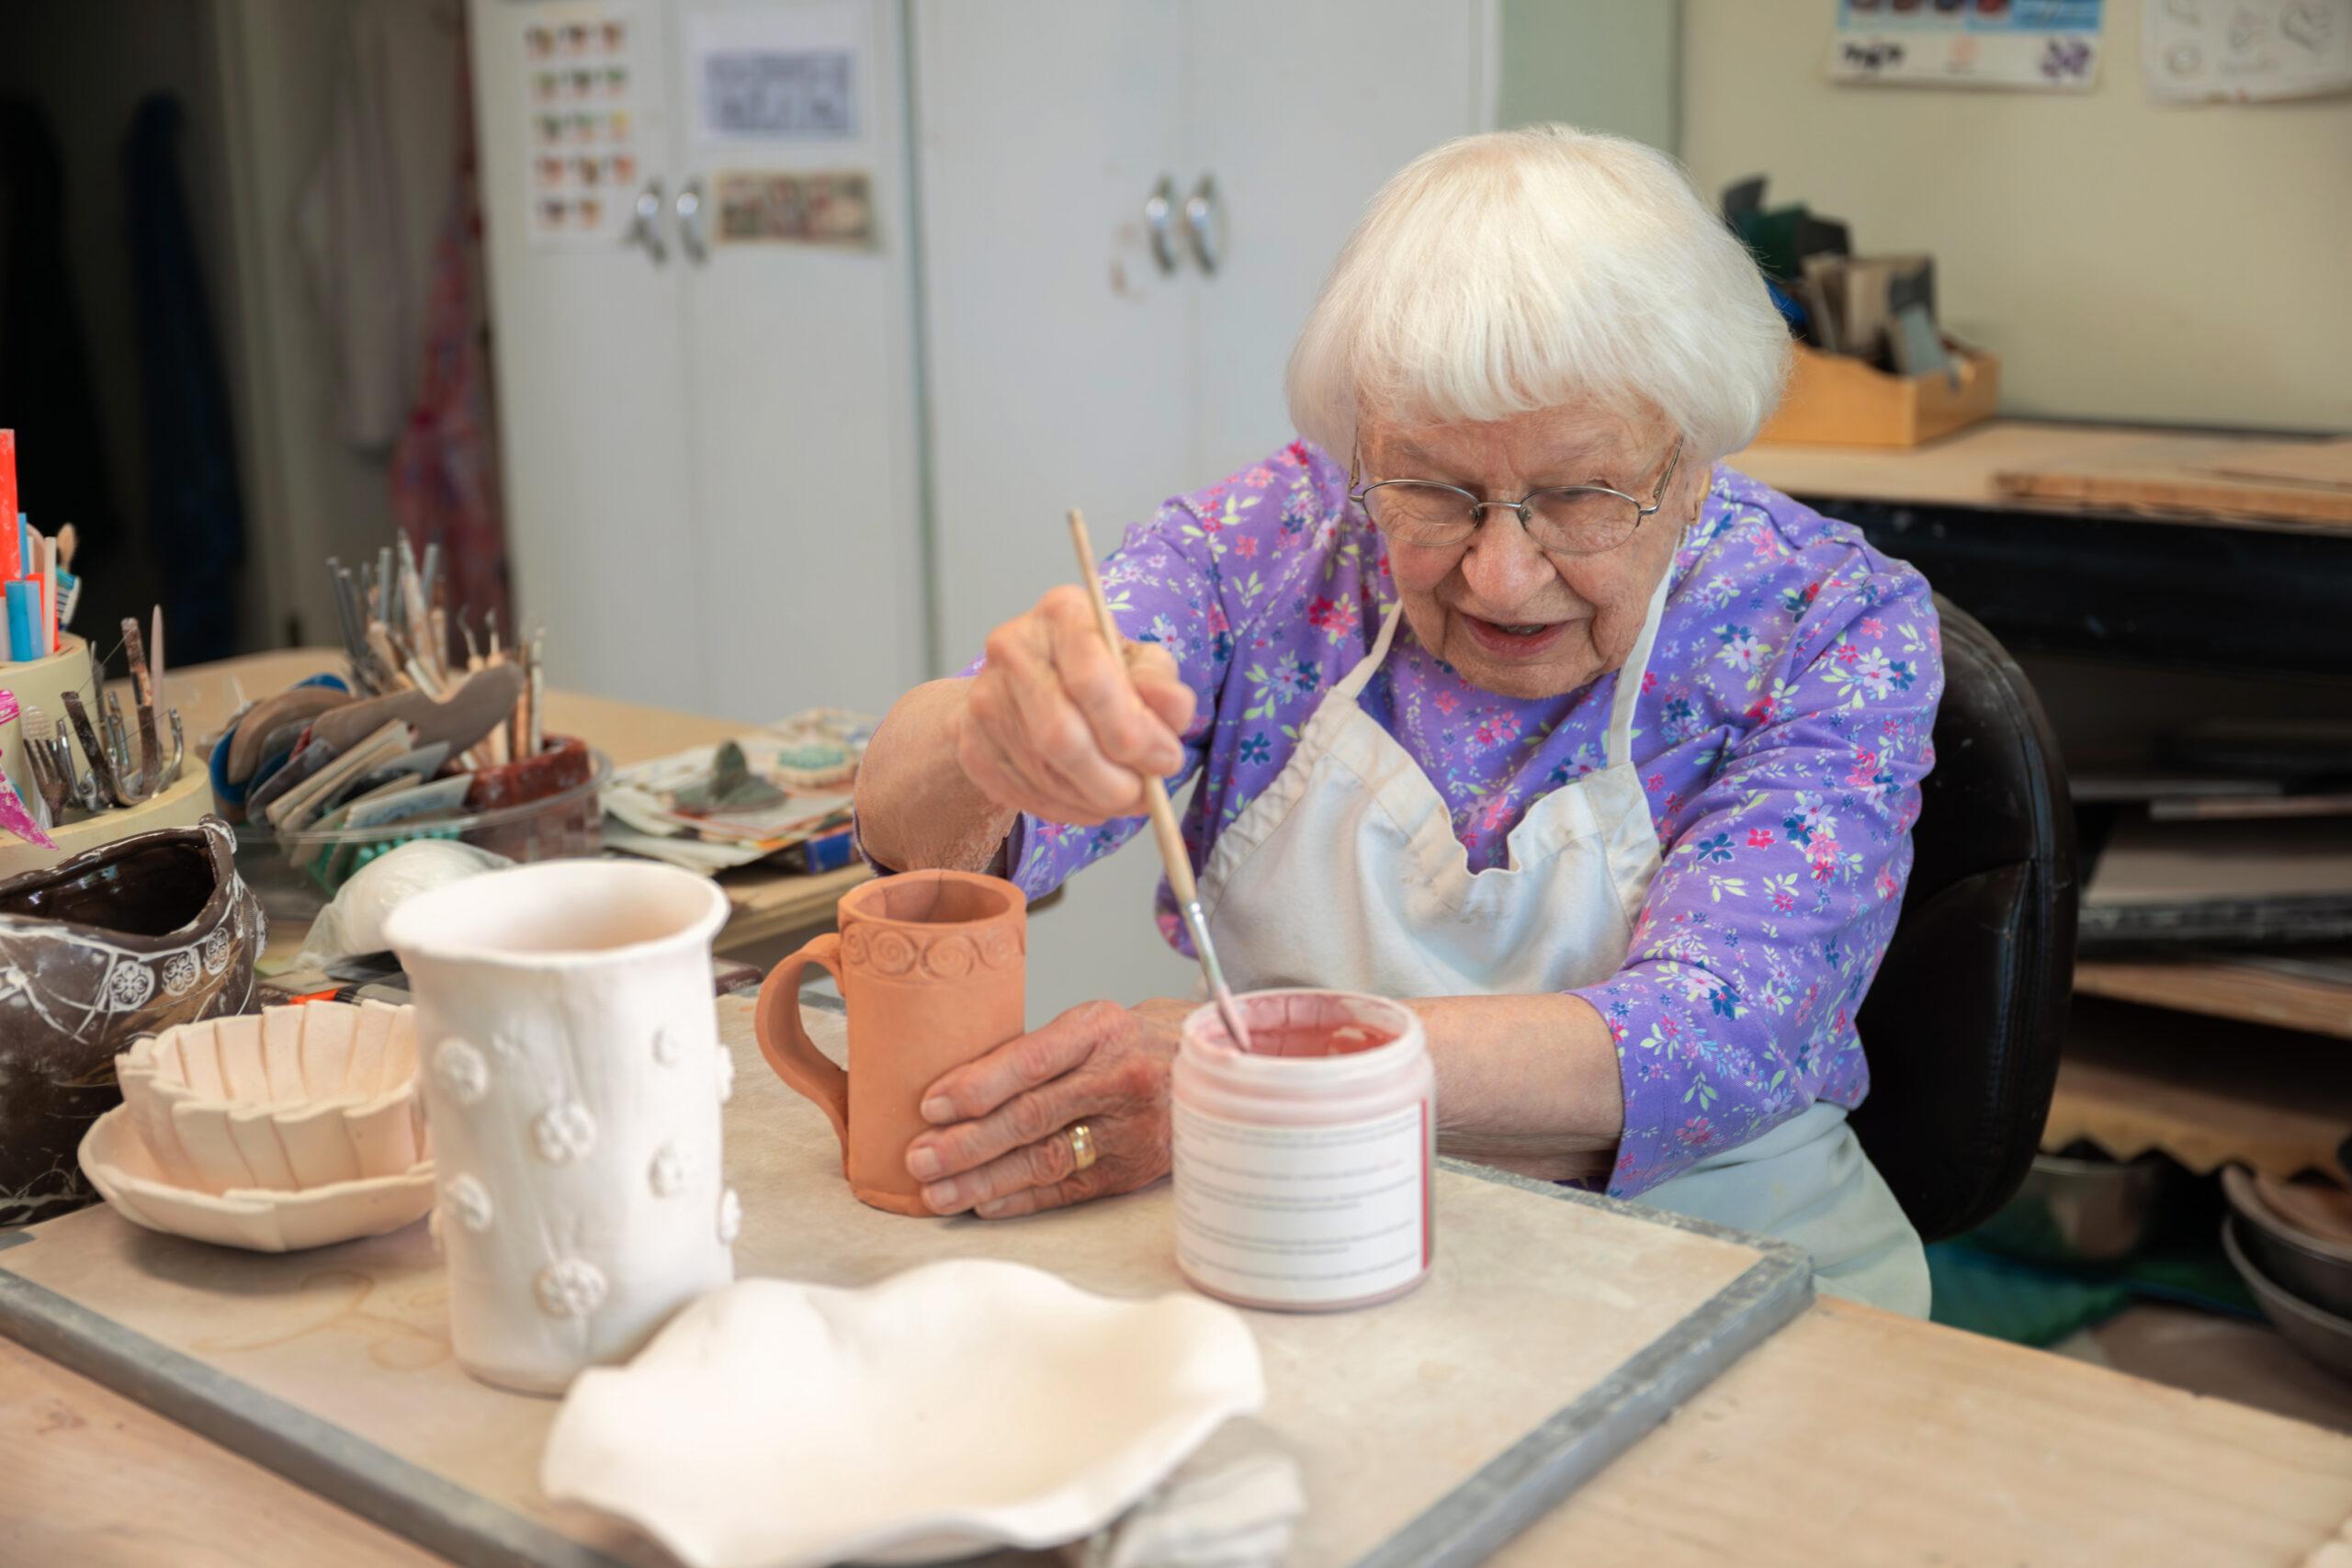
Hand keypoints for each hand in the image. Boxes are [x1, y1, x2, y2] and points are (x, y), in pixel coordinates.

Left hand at [904, 999, 1189, 1218]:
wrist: (1205, 1070)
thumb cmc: (1132, 1044)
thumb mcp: (1092, 1025)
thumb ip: (1037, 1053)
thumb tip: (956, 1088)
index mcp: (1102, 1030)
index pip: (1033, 1059)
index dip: (979, 1085)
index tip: (932, 1104)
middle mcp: (1120, 1079)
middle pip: (1032, 1115)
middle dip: (967, 1142)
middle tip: (919, 1158)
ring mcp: (1130, 1129)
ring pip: (1044, 1159)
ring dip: (984, 1179)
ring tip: (937, 1192)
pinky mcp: (1132, 1170)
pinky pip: (1067, 1189)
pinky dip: (1021, 1198)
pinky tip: (984, 1204)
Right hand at [949, 585, 1196, 825]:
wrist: (1028, 688)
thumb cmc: (1099, 672)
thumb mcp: (1141, 666)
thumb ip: (1162, 686)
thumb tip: (1174, 711)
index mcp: (1062, 613)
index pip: (1091, 680)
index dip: (1134, 731)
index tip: (1167, 759)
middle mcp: (1013, 647)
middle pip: (1060, 735)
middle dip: (1114, 778)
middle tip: (1146, 795)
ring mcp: (983, 698)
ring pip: (1044, 772)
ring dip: (1096, 799)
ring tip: (1124, 797)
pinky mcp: (972, 745)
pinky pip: (1024, 794)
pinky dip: (1068, 810)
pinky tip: (1090, 800)